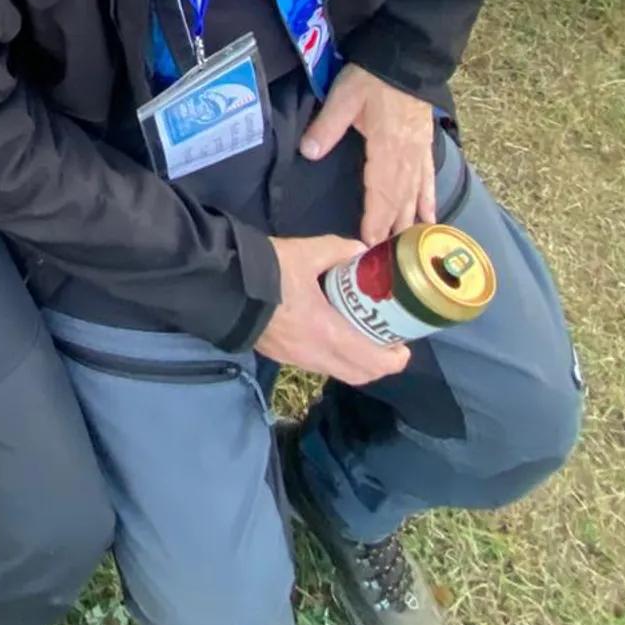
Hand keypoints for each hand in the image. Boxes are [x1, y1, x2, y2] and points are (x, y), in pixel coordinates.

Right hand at [255, 233, 409, 383]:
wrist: (219, 287)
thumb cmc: (266, 273)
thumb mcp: (305, 252)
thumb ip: (337, 249)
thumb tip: (360, 250)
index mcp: (327, 334)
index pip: (371, 362)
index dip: (394, 360)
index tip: (404, 347)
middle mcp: (315, 355)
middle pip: (359, 375)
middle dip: (379, 364)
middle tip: (388, 343)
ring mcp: (296, 359)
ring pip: (338, 372)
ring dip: (357, 362)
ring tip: (363, 337)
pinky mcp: (281, 356)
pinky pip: (319, 365)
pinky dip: (335, 357)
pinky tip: (332, 333)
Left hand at [300, 63, 435, 246]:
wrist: (406, 58)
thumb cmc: (372, 77)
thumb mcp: (344, 97)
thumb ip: (327, 127)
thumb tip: (309, 153)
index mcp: (386, 147)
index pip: (380, 191)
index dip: (375, 219)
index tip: (370, 243)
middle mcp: (407, 156)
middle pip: (400, 199)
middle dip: (392, 228)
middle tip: (387, 257)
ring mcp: (419, 152)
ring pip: (416, 194)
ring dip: (411, 220)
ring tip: (410, 248)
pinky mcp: (425, 146)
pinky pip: (429, 179)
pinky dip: (430, 200)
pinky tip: (431, 219)